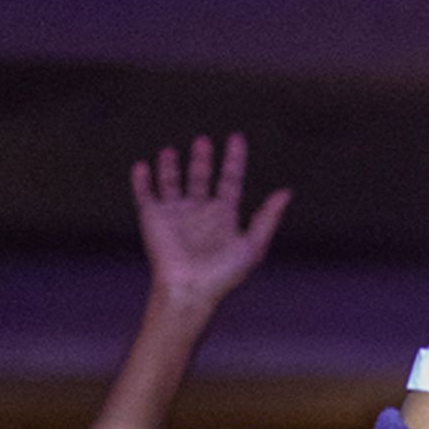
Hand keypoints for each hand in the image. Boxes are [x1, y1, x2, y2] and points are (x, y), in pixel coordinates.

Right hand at [133, 132, 290, 310]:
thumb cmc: (223, 274)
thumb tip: (286, 192)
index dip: (234, 160)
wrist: (190, 289)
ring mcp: (175, 214)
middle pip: (201, 178)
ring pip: (172, 182)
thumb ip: (268, 218)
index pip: (230, 180)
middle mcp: (199, 212)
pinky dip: (142, 180)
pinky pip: (145, 194)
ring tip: (169, 150)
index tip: (236, 139)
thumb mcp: (252, 245)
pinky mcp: (153, 218)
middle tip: (204, 140)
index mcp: (223, 216)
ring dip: (170, 166)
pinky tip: (142, 166)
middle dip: (202, 159)